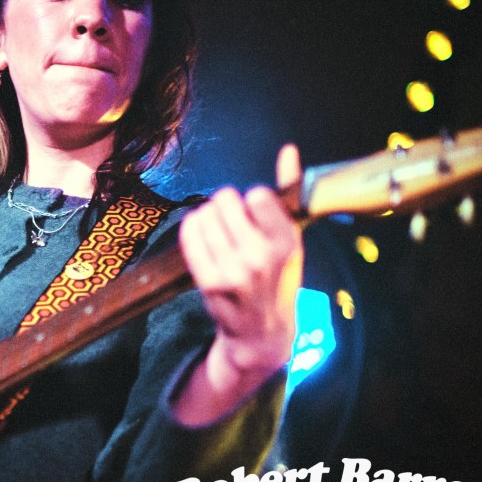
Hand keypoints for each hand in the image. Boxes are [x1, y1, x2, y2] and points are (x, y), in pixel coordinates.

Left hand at [174, 145, 303, 422]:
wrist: (260, 331)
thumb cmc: (278, 278)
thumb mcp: (293, 238)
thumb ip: (289, 192)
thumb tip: (287, 150)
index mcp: (287, 243)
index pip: (257, 194)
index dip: (252, 201)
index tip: (255, 216)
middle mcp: (261, 256)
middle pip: (225, 199)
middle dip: (227, 205)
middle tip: (232, 223)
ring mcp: (233, 270)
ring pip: (204, 214)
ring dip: (208, 216)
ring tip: (219, 233)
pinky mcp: (208, 281)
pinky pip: (188, 234)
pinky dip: (192, 228)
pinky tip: (203, 236)